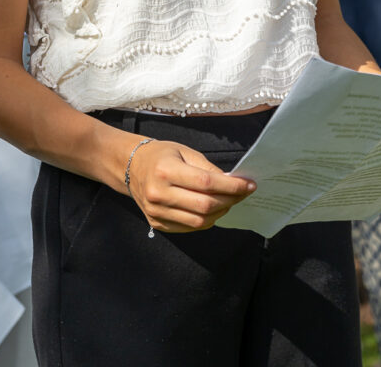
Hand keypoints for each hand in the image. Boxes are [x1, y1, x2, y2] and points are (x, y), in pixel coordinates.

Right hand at [126, 139, 255, 232]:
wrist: (131, 167)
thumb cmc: (162, 155)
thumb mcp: (185, 152)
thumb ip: (208, 168)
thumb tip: (233, 182)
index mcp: (166, 170)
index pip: (206, 183)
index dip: (232, 186)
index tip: (250, 185)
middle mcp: (159, 194)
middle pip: (204, 205)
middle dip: (230, 200)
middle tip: (244, 193)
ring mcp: (157, 212)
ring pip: (199, 221)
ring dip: (221, 212)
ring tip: (230, 201)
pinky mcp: (157, 224)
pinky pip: (189, 228)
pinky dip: (207, 221)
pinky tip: (214, 209)